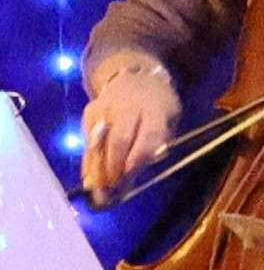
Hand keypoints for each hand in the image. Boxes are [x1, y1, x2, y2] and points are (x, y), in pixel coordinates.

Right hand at [81, 57, 180, 202]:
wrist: (135, 76)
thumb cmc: (158, 104)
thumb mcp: (170, 118)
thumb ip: (161, 140)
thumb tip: (145, 166)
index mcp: (155, 109)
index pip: (149, 135)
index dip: (139, 157)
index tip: (131, 177)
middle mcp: (127, 108)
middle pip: (119, 140)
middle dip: (115, 168)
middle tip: (113, 192)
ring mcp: (105, 109)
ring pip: (99, 143)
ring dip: (98, 170)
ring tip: (98, 194)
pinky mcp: (89, 113)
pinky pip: (88, 142)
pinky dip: (89, 162)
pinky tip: (90, 180)